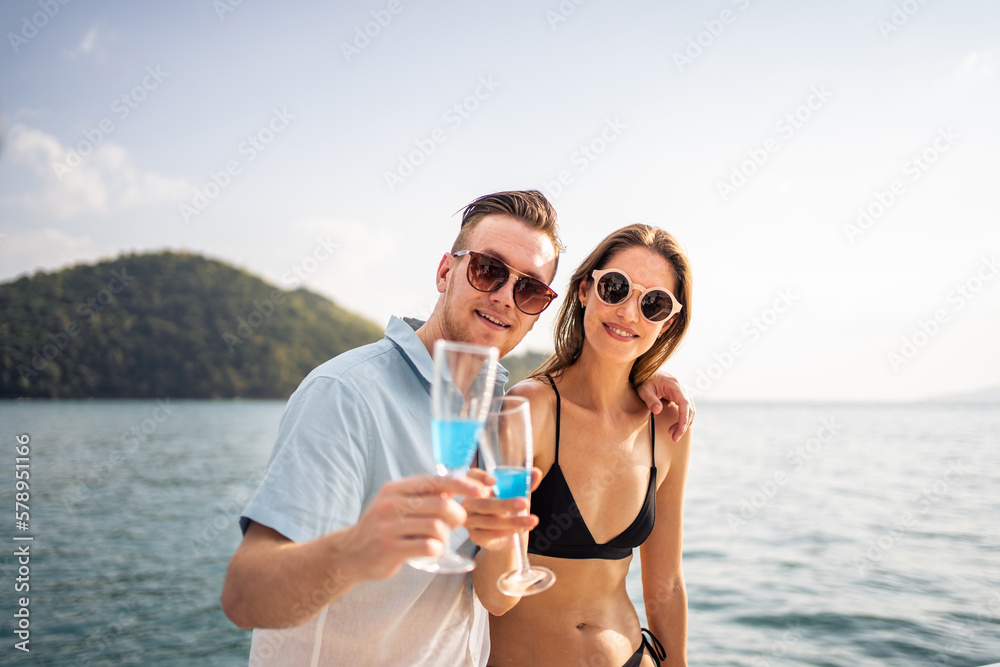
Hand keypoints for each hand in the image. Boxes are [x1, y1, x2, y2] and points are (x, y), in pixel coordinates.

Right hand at [344, 474, 488, 580]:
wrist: (350, 554)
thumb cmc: (384, 528)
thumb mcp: (398, 505)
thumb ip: (423, 496)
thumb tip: (460, 487)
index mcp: (396, 489)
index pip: (435, 480)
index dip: (462, 484)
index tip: (481, 489)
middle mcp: (390, 504)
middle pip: (441, 504)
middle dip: (457, 515)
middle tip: (456, 523)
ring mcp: (388, 527)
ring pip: (436, 527)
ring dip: (445, 536)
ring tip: (438, 539)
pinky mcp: (389, 549)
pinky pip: (428, 546)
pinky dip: (437, 550)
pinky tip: (430, 551)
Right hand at [462, 468, 540, 550]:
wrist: (507, 536)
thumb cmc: (509, 510)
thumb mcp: (517, 495)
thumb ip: (525, 484)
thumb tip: (536, 473)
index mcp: (477, 486)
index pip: (472, 477)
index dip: (480, 478)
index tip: (494, 480)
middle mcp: (469, 503)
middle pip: (484, 503)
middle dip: (505, 504)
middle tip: (524, 503)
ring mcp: (469, 520)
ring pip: (490, 521)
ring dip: (513, 521)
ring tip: (531, 520)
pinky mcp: (475, 536)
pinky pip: (491, 534)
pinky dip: (508, 532)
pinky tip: (521, 530)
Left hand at [636, 369, 694, 441]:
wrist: (643, 371)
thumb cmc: (642, 380)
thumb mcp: (643, 390)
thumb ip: (650, 400)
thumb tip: (658, 411)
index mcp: (674, 384)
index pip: (685, 403)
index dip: (684, 417)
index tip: (681, 429)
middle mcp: (681, 387)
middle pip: (689, 408)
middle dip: (683, 424)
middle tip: (674, 438)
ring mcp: (681, 391)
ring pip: (689, 410)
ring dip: (683, 423)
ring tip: (673, 435)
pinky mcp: (679, 396)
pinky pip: (685, 409)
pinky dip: (682, 419)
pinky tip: (674, 427)